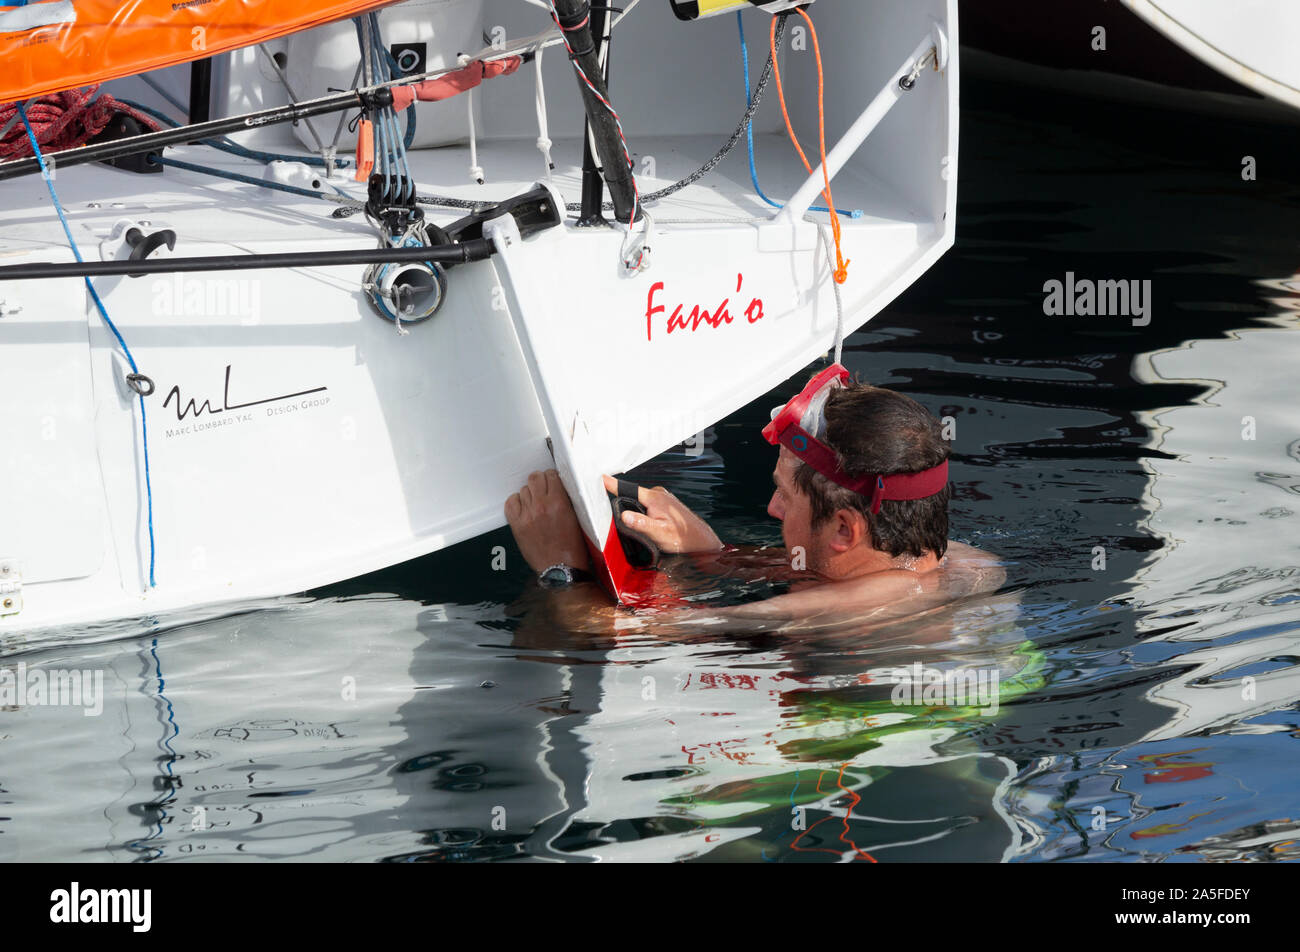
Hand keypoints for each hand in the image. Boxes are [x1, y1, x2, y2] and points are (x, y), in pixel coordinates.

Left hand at [505, 470, 592, 574]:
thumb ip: (566, 499)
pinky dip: (517, 502)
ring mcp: (527, 515)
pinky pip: (511, 502)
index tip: (553, 482)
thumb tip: (558, 486)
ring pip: (523, 490)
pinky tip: (524, 508)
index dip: (552, 478)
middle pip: (534, 478)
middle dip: (540, 482)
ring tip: (536, 504)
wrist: (561, 568)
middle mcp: (541, 506)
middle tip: (543, 490)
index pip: (551, 475)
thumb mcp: (577, 518)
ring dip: (530, 494)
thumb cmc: (572, 547)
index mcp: (559, 503)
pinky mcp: (517, 525)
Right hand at [602, 474, 723, 554]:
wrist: (700, 541)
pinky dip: (644, 514)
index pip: (628, 488)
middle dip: (626, 508)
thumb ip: (641, 523)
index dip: (612, 484)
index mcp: (654, 498)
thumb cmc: (683, 538)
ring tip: (648, 529)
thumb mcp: (659, 533)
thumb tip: (624, 515)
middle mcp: (657, 494)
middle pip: (632, 497)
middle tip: (632, 525)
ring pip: (640, 502)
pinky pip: (647, 505)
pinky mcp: (664, 504)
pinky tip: (652, 527)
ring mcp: (661, 498)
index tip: (600, 478)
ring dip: (637, 513)